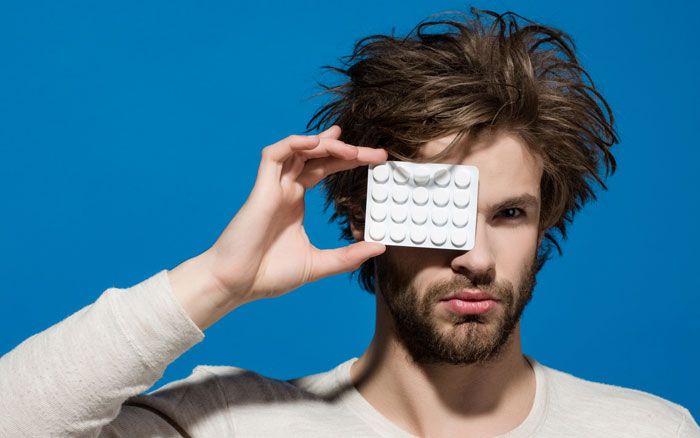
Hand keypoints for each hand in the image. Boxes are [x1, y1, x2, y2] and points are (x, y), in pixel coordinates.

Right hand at [194, 126, 386, 312]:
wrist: (237, 285)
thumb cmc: (269, 275)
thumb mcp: (319, 264)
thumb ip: (348, 256)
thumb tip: (379, 247)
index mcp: (295, 203)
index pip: (325, 169)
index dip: (348, 161)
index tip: (376, 161)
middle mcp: (285, 190)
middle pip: (317, 156)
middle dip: (346, 150)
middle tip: (376, 153)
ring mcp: (272, 187)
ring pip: (298, 150)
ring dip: (324, 144)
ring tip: (350, 148)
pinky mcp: (260, 190)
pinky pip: (273, 156)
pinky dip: (293, 144)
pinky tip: (315, 143)